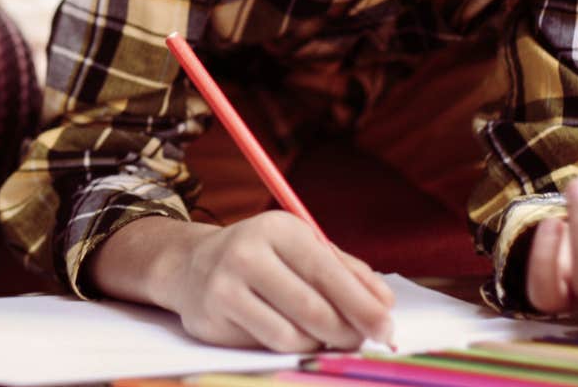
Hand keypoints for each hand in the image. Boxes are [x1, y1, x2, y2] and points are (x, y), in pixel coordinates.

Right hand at [158, 213, 394, 353]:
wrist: (192, 265)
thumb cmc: (263, 258)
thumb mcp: (303, 248)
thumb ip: (347, 272)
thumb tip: (384, 302)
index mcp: (277, 229)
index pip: (327, 273)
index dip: (361, 305)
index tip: (386, 327)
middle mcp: (246, 253)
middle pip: (313, 310)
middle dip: (347, 332)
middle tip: (362, 341)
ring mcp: (224, 287)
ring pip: (292, 336)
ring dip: (318, 343)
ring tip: (323, 335)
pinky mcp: (211, 319)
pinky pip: (268, 346)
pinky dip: (291, 348)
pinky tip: (293, 335)